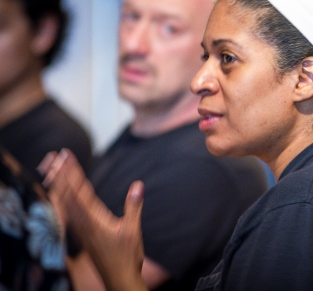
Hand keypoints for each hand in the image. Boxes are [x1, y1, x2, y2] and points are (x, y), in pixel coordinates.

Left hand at [39, 149, 147, 290]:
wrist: (118, 278)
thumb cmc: (127, 256)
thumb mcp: (132, 230)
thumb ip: (133, 206)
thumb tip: (137, 185)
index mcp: (93, 220)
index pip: (80, 191)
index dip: (73, 173)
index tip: (67, 157)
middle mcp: (82, 223)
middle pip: (67, 194)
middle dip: (61, 174)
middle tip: (55, 156)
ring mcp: (80, 229)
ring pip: (65, 202)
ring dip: (59, 185)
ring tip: (53, 169)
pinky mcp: (82, 233)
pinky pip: (68, 211)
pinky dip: (62, 198)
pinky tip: (60, 195)